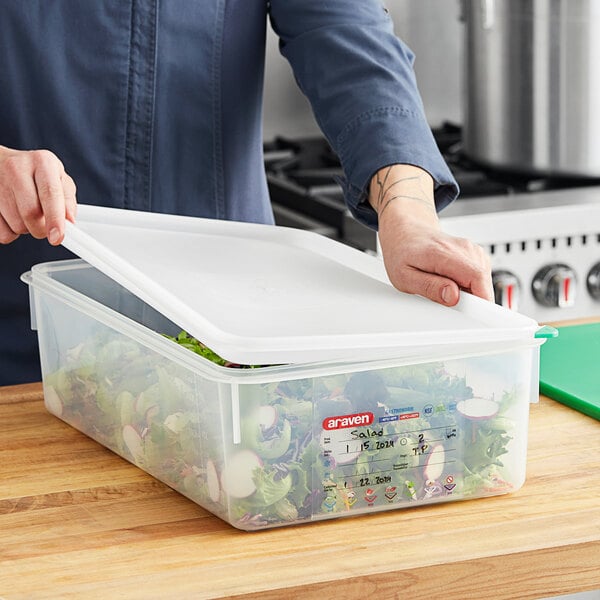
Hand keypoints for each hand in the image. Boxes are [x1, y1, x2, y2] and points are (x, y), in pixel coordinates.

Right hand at [0, 145, 76, 244]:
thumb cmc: (34, 173)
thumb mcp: (58, 178)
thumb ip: (67, 200)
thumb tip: (69, 222)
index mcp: (42, 163)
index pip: (50, 194)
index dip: (55, 219)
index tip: (57, 237)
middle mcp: (17, 169)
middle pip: (31, 213)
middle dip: (42, 228)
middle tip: (44, 224)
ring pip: (16, 224)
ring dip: (26, 228)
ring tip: (24, 211)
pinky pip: (1, 231)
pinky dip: (10, 231)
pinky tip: (11, 215)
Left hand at [369, 164, 492, 305]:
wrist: (405, 232)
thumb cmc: (402, 252)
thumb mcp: (404, 277)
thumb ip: (429, 288)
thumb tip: (452, 297)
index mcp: (444, 254)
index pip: (477, 278)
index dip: (483, 300)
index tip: (479, 315)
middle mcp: (463, 248)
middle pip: (482, 282)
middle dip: (470, 300)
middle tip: (445, 300)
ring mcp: (471, 250)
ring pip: (483, 281)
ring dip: (468, 293)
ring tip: (442, 286)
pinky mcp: (474, 254)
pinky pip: (479, 277)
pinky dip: (468, 285)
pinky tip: (449, 281)